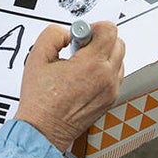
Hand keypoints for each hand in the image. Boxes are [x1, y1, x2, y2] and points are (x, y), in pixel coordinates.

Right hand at [14, 22, 124, 151]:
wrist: (43, 131)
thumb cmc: (40, 102)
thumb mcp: (37, 57)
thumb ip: (54, 35)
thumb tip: (68, 33)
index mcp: (91, 65)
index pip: (109, 30)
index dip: (93, 26)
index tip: (81, 34)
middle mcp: (106, 78)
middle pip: (118, 42)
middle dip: (100, 39)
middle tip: (80, 47)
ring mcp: (111, 91)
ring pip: (119, 59)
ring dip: (104, 55)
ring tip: (81, 63)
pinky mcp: (110, 100)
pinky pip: (116, 76)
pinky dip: (105, 70)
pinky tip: (85, 76)